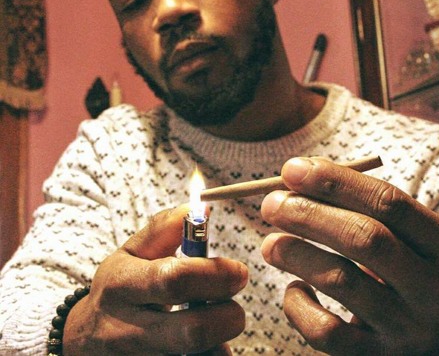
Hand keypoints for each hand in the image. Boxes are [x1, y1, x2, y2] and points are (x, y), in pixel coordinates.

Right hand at [63, 205, 247, 354]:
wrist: (85, 338)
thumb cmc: (120, 285)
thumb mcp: (132, 251)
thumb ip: (165, 228)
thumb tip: (200, 209)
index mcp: (122, 283)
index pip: (173, 279)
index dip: (215, 275)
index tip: (240, 271)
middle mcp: (125, 328)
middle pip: (191, 331)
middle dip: (227, 316)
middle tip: (235, 305)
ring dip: (220, 340)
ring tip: (215, 323)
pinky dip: (210, 355)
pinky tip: (205, 343)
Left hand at [260, 157, 438, 355]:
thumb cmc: (410, 272)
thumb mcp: (406, 239)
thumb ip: (362, 204)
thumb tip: (300, 173)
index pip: (389, 202)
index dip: (335, 182)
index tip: (292, 170)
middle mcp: (438, 291)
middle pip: (365, 239)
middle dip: (309, 214)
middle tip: (271, 204)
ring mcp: (410, 330)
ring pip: (341, 281)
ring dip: (296, 253)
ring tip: (269, 243)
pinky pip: (326, 332)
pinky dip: (298, 305)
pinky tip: (295, 288)